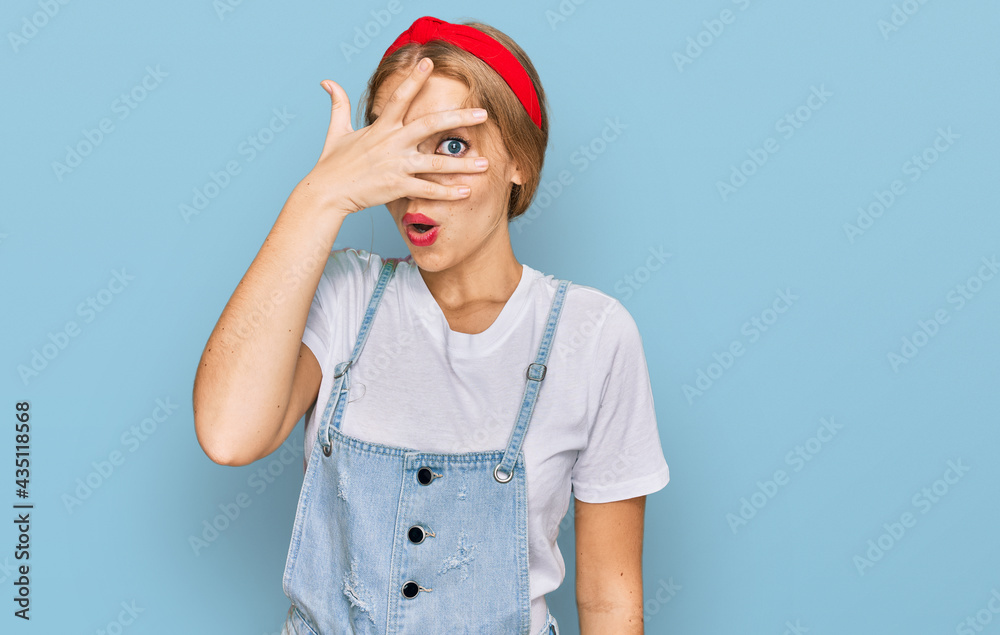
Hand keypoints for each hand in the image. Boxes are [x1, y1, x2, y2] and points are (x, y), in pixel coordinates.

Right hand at [300, 57, 489, 215]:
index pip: (400, 96)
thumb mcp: (336, 131)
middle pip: (430, 125)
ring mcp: (396, 164)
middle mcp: (391, 142)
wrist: (326, 192)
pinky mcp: (396, 186)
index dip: (414, 78)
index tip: (429, 62)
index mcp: (380, 127)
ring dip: (462, 164)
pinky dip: (447, 192)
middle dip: (458, 118)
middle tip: (483, 113)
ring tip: (485, 163)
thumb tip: (328, 82)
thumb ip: (338, 105)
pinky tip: (466, 192)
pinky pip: (427, 190)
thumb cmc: (332, 164)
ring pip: (436, 163)